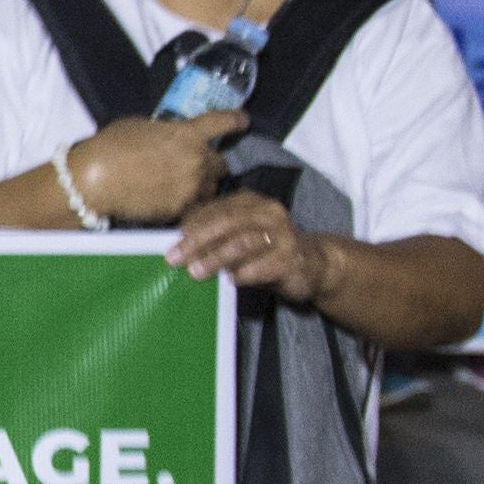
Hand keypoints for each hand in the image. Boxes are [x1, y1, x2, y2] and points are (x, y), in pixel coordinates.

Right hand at [69, 111, 242, 226]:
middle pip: (222, 164)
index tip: (242, 121)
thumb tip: (169, 135)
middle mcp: (197, 160)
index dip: (236, 121)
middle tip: (198, 166)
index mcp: (189, 133)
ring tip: (183, 188)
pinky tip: (169, 201)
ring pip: (210, 189)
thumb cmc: (110, 146)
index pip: (224, 123)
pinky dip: (186, 204)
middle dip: (213, 164)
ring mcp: (191, 187)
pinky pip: (192, 207)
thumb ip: (165, 131)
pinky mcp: (180, 209)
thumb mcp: (141, 126)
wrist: (95, 179)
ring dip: (201, 186)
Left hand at [172, 189, 333, 300]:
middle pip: (227, 223)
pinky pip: (265, 265)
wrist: (313, 264)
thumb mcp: (238, 237)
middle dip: (198, 241)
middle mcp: (268, 213)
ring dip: (217, 258)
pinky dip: (245, 273)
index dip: (192, 226)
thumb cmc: (265, 250)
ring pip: (244, 242)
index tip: (170, 242)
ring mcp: (283, 234)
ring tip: (196, 272)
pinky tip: (231, 281)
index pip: (216, 210)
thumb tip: (176, 243)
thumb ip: (214, 235)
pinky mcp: (293, 258)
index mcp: (251, 202)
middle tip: (175, 259)